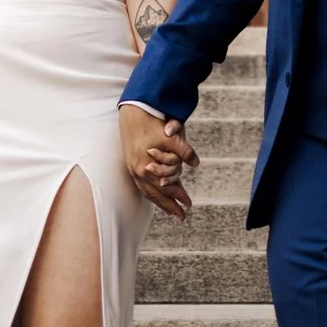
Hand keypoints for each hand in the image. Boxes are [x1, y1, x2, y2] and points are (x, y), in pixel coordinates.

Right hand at [121, 105, 196, 219]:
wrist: (132, 110)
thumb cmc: (151, 123)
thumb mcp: (171, 137)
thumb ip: (184, 151)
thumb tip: (196, 163)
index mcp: (147, 166)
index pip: (165, 188)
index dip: (178, 196)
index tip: (188, 205)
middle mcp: (138, 171)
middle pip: (156, 194)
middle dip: (170, 205)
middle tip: (182, 216)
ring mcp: (133, 168)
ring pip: (148, 191)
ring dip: (160, 201)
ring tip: (170, 210)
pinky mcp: (130, 163)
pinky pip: (141, 185)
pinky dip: (150, 193)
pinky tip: (156, 194)